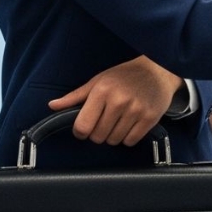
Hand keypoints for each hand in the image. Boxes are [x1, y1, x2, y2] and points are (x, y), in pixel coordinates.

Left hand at [48, 56, 183, 145]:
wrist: (159, 70)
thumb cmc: (125, 75)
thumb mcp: (98, 80)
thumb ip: (75, 96)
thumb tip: (52, 105)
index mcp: (102, 91)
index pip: (82, 127)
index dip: (81, 131)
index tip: (87, 126)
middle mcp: (119, 101)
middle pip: (98, 137)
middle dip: (99, 133)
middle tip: (106, 121)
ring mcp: (136, 110)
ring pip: (114, 141)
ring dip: (114, 136)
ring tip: (120, 121)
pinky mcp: (150, 118)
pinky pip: (131, 141)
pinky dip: (128, 137)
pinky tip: (131, 124)